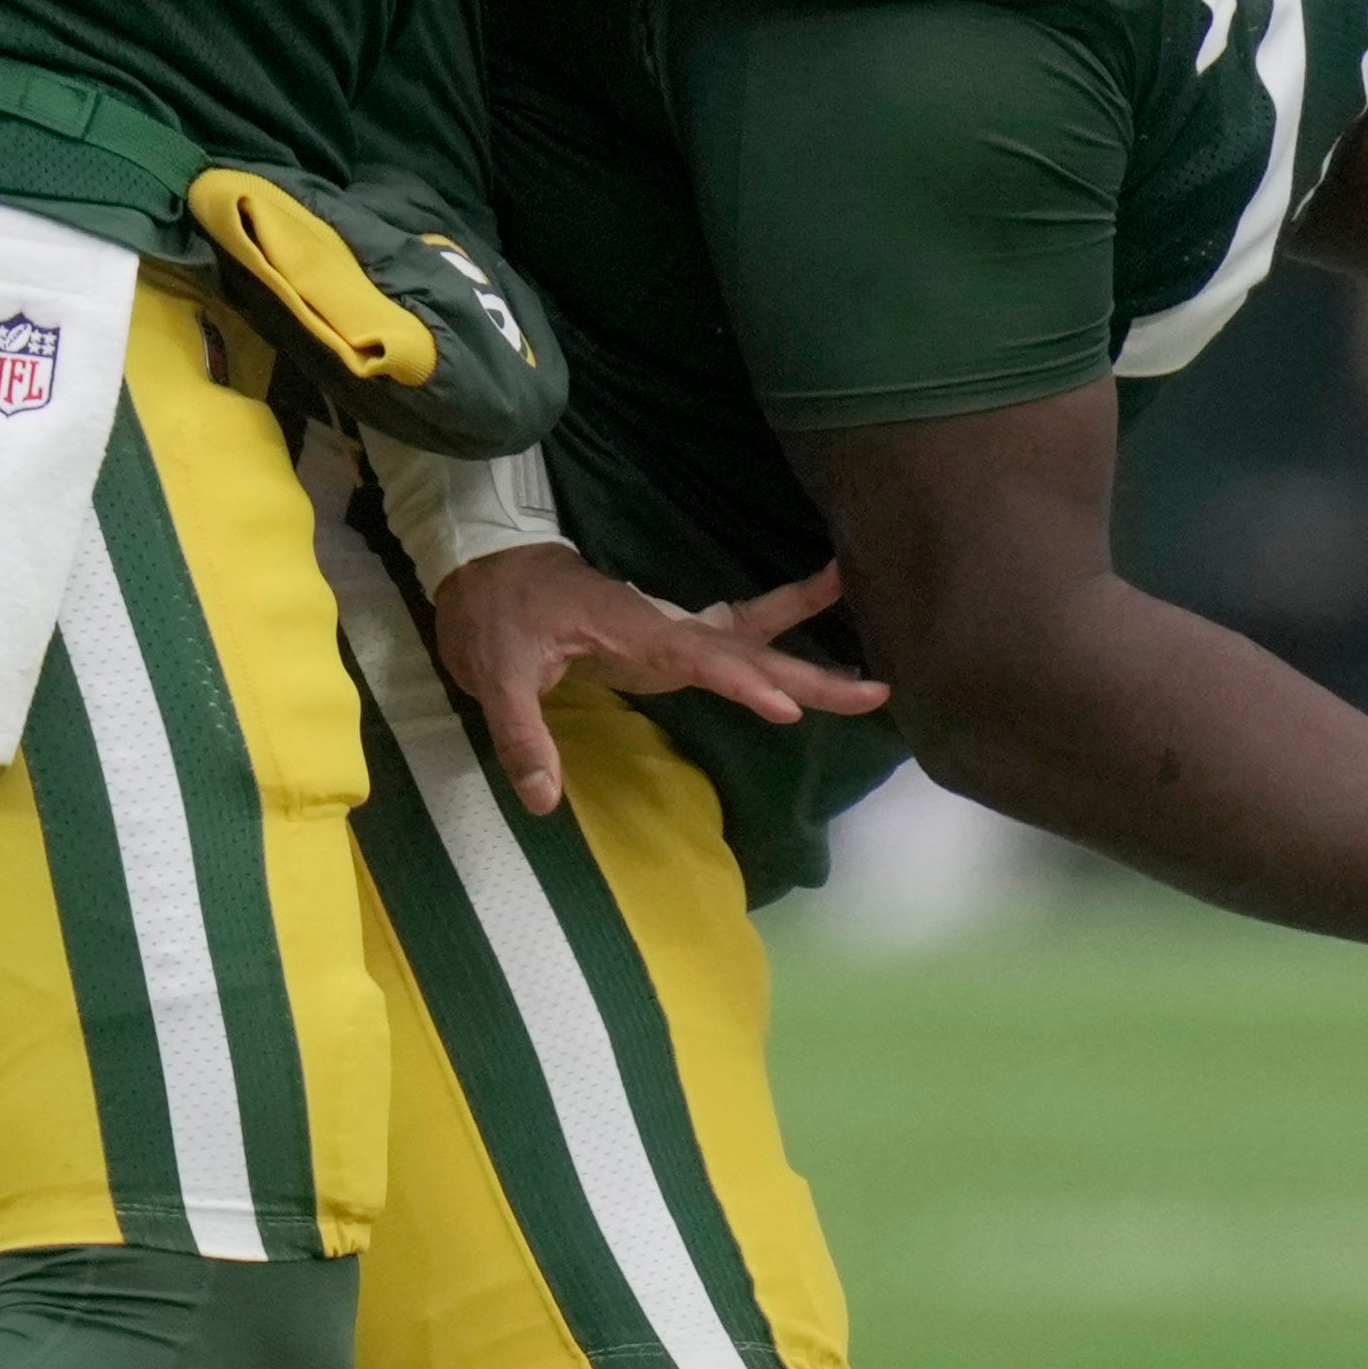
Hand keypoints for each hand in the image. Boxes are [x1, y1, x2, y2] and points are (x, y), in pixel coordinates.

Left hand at [417, 546, 884, 816]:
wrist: (490, 568)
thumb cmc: (493, 614)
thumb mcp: (495, 673)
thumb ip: (521, 735)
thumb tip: (544, 800)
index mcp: (631, 627)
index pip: (698, 654)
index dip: (742, 681)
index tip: (786, 706)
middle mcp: (664, 627)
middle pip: (749, 649)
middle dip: (811, 673)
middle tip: (877, 691)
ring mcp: (671, 635)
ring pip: (753, 643)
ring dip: (810, 657)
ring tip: (873, 674)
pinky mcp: (669, 646)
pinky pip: (734, 644)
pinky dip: (776, 643)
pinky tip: (810, 655)